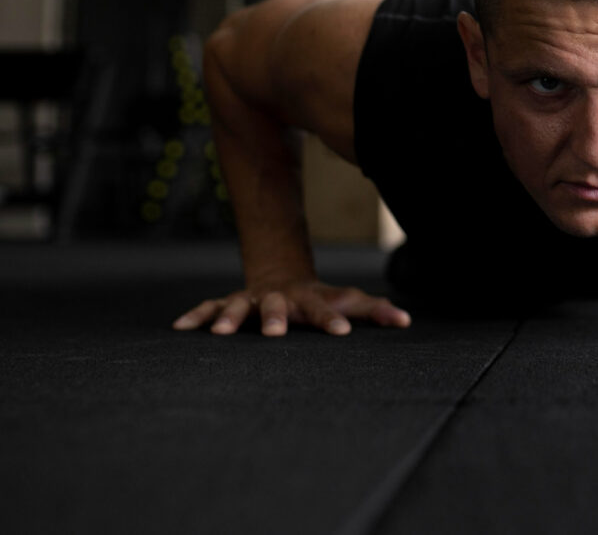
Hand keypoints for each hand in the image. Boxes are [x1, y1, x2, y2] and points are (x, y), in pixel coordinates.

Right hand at [172, 280, 411, 336]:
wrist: (281, 274)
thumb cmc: (319, 298)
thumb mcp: (347, 301)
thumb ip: (375, 311)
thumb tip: (407, 321)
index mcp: (309, 300)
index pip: (325, 310)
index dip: (333, 320)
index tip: (342, 332)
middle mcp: (278, 298)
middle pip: (278, 306)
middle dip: (275, 318)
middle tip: (274, 334)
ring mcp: (251, 299)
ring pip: (238, 305)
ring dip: (228, 317)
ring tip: (220, 334)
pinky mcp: (227, 303)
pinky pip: (209, 308)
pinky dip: (196, 316)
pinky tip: (179, 329)